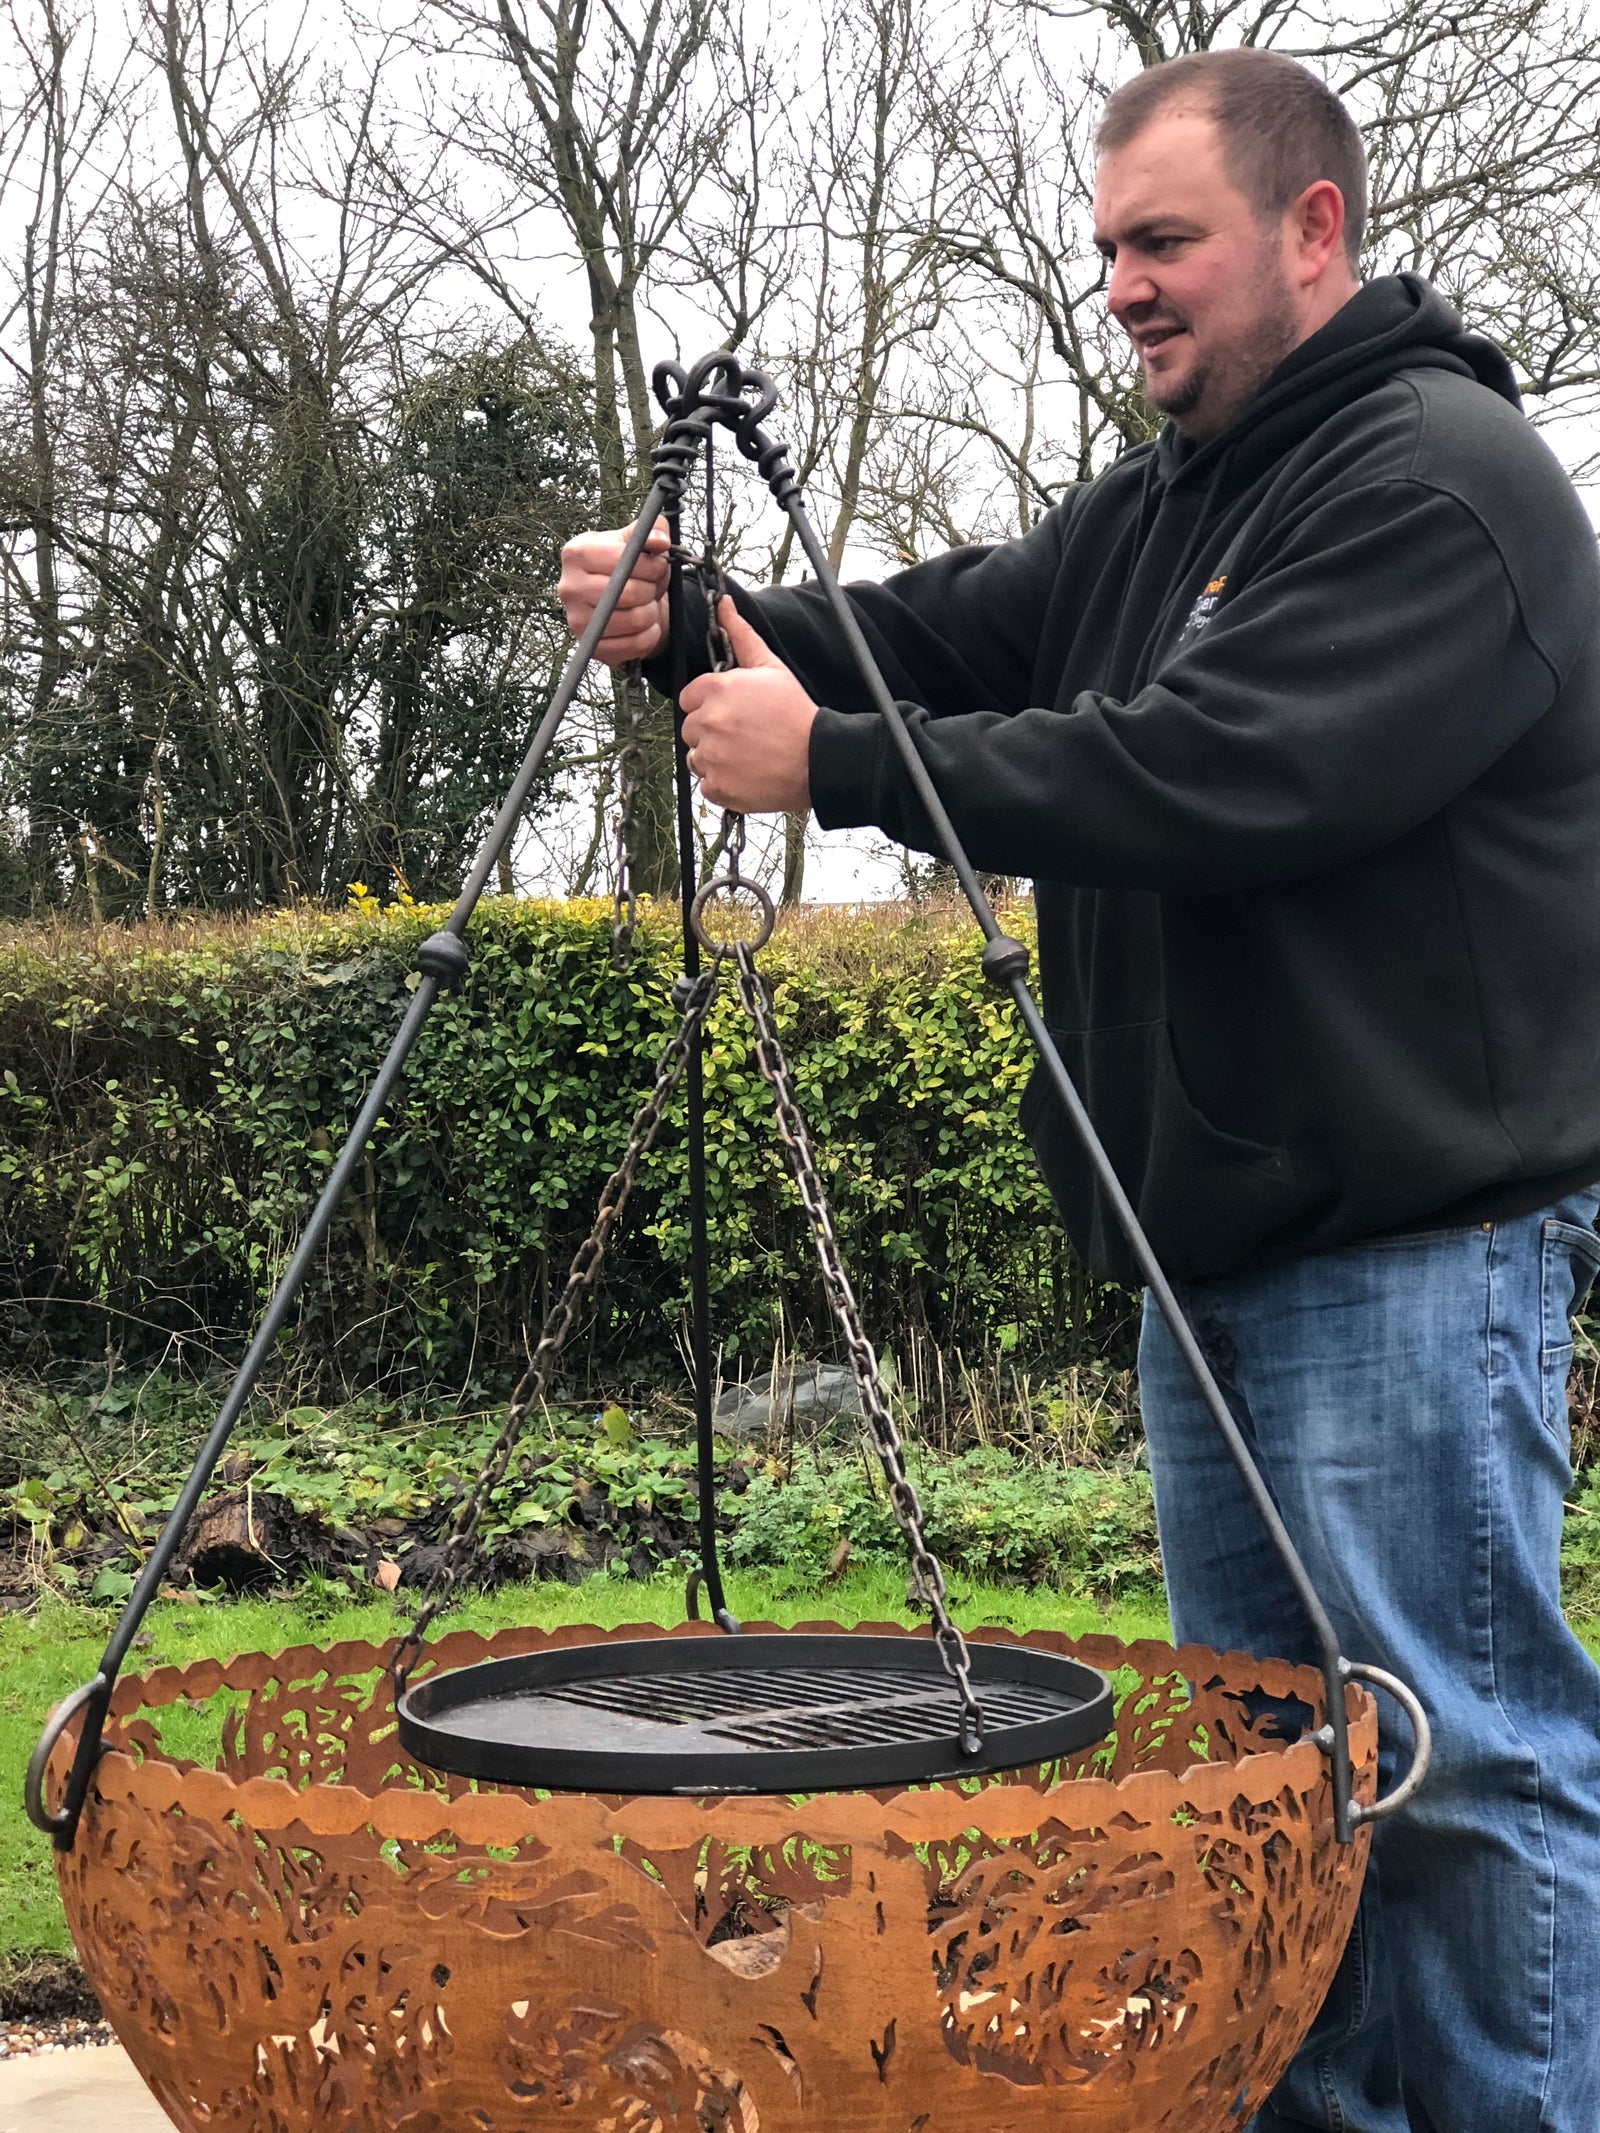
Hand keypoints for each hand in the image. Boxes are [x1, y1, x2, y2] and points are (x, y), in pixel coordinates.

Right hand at [557, 518, 669, 664]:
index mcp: (576, 553)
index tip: (658, 565)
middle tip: (652, 587)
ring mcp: (576, 620)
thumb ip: (652, 530)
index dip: (649, 564)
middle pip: (627, 592)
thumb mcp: (638, 542)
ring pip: (634, 620)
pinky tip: (646, 625)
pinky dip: (650, 635)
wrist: (621, 602)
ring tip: (647, 604)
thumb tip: (659, 539)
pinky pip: (635, 644)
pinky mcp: (590, 647)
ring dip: (652, 612)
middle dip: (651, 589)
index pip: (621, 559)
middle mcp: (569, 587)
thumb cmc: (629, 568)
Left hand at [680, 600, 815, 812]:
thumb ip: (742, 636)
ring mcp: (711, 757)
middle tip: (745, 736)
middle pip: (692, 729)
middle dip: (712, 732)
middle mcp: (708, 722)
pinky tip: (748, 774)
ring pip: (697, 758)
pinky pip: (707, 785)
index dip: (710, 705)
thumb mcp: (771, 668)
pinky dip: (724, 783)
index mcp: (716, 690)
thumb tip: (723, 604)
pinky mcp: (717, 786)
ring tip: (748, 756)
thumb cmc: (796, 713)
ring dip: (716, 759)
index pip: (689, 699)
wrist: (818, 758)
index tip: (733, 713)